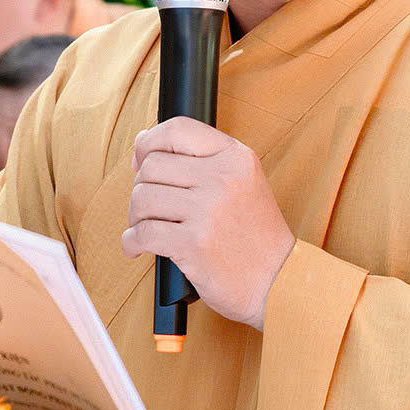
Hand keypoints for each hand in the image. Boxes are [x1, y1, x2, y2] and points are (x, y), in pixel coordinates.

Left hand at [122, 119, 295, 329]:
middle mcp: (222, 177)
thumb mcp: (243, 182)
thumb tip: (144, 144)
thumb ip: (201, 161)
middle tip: (149, 207)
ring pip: (142, 197)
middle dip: (141, 187)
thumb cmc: (256, 236)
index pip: (177, 129)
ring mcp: (208, 210)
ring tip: (147, 227)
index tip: (141, 160)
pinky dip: (131, 242)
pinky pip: (141, 232)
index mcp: (236, 156)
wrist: (278, 281)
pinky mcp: (193, 243)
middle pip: (152, 165)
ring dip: (135, 216)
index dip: (149, 142)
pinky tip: (137, 247)